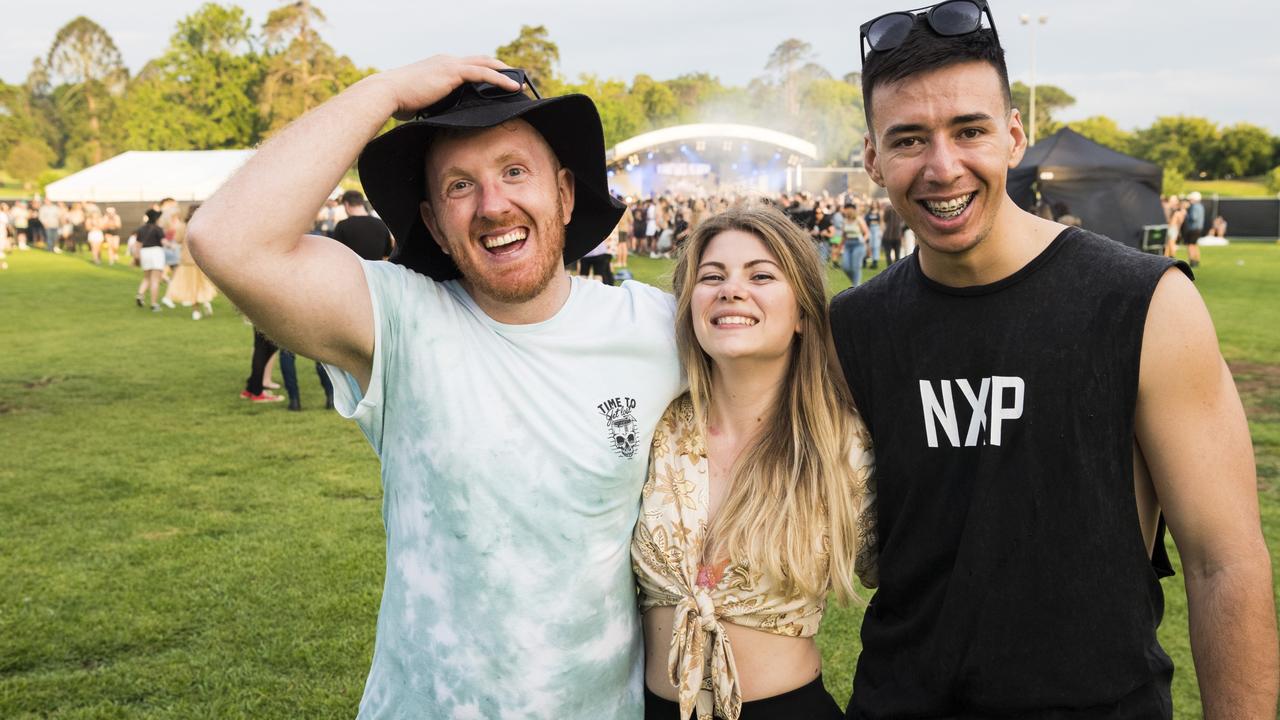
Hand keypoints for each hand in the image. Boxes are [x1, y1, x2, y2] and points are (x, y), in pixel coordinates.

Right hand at [372, 55, 520, 120]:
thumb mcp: (423, 102)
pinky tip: (512, 87)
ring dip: (505, 73)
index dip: (484, 72)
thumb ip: (436, 104)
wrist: (388, 93)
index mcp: (440, 67)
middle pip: (481, 61)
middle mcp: (447, 61)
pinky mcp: (453, 72)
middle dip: (500, 69)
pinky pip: (483, 73)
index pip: (468, 66)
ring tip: (519, 84)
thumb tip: (444, 118)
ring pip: (486, 64)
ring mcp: (450, 64)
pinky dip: (500, 79)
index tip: (497, 82)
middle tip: (515, 80)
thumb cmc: (399, 101)